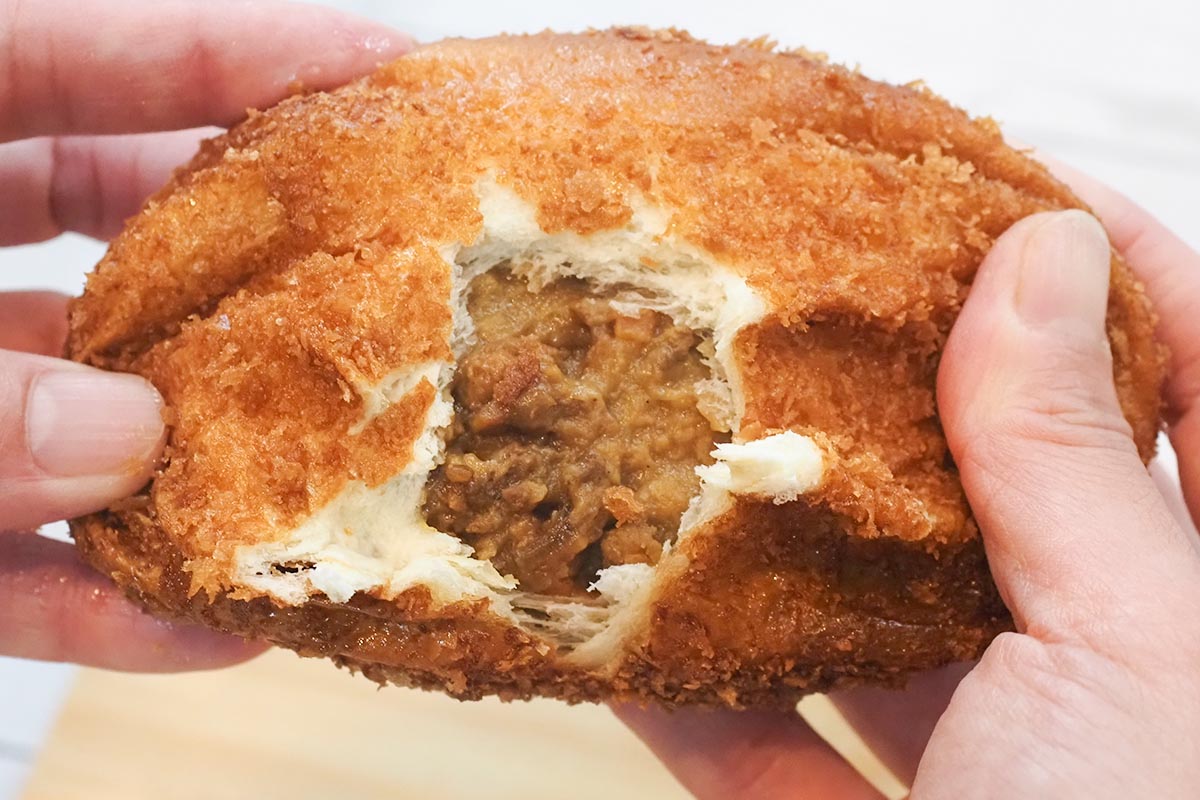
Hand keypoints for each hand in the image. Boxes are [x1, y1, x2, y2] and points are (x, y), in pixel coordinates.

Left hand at [0, 0, 411, 669]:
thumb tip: (127, 442)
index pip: (84, 54)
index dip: (238, 52)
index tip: (387, 77)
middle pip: (123, 235)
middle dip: (260, 269)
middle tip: (396, 287)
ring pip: (87, 413)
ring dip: (206, 461)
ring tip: (342, 485)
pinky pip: (13, 553)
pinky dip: (102, 597)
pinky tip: (204, 630)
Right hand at [617, 167, 1199, 796]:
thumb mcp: (1133, 645)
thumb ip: (1073, 464)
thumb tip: (1043, 259)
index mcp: (1191, 604)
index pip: (1190, 384)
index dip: (1120, 273)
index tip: (1006, 192)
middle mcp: (1086, 667)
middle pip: (998, 484)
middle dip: (903, 389)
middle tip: (814, 295)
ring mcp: (975, 755)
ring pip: (861, 609)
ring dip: (766, 535)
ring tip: (690, 434)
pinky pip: (756, 739)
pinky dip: (681, 684)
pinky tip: (616, 618)